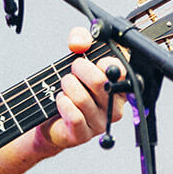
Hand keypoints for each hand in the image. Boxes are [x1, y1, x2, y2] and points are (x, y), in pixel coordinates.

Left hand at [36, 26, 124, 152]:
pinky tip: (61, 100)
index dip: (104, 61)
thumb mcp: (77, 57)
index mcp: (119, 86)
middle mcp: (114, 106)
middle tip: (73, 70)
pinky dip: (62, 103)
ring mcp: (101, 122)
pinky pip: (74, 115)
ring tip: (65, 86)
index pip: (120, 70)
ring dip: (67, 86)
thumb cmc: (71, 87)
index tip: (94, 60)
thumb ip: (81, 39)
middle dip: (79, 69)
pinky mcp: (84, 134)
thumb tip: (79, 43)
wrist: (52, 118)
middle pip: (100, 82)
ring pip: (83, 98)